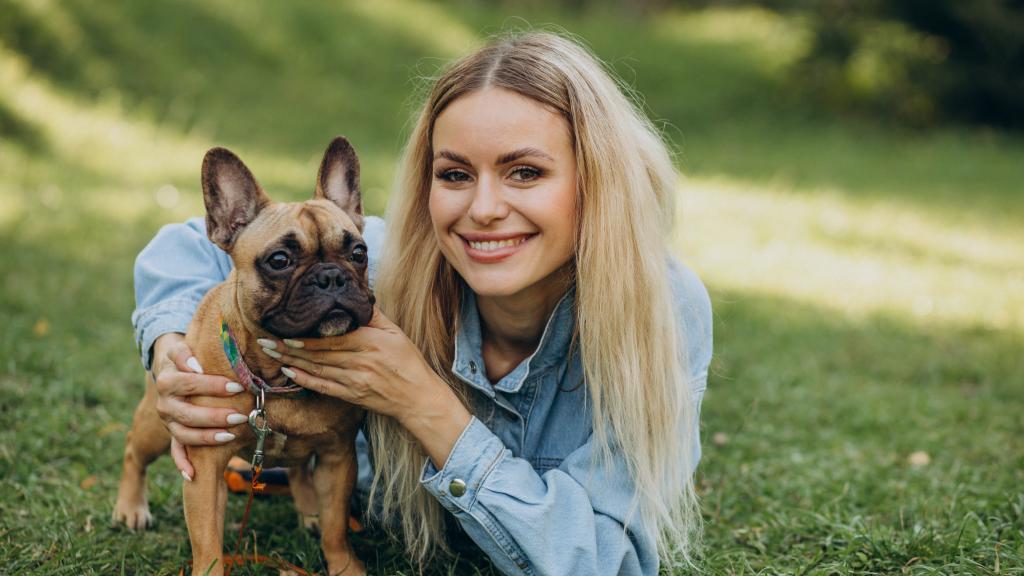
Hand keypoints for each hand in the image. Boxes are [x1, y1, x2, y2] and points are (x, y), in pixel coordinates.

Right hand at [151, 333, 246, 479]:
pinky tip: (193, 475)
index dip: (212, 386)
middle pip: (187, 414)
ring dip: (207, 438)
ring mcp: (169, 422)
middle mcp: (165, 404)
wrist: (169, 369)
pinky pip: (175, 452)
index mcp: (167, 382)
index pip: (189, 384)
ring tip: (231, 435)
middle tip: (240, 415)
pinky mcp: (173, 433)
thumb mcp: (180, 349)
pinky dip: (182, 464)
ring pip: (184, 435)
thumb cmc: (184, 358)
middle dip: (214, 416)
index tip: (236, 387)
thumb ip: (184, 354)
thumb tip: (197, 365)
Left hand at [261, 308, 471, 467]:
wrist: (418, 397)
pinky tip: (289, 372)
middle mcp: (360, 363)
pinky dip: (304, 380)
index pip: (332, 339)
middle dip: (289, 348)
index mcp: (371, 343)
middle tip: (265, 341)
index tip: (285, 331)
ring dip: (291, 361)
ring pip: (317, 370)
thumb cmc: (408, 362)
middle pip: (318, 354)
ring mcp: (354, 381)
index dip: (306, 337)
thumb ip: (373, 315)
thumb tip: (355, 294)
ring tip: (271, 353)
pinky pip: (323, 386)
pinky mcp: (351, 395)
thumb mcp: (395, 333)